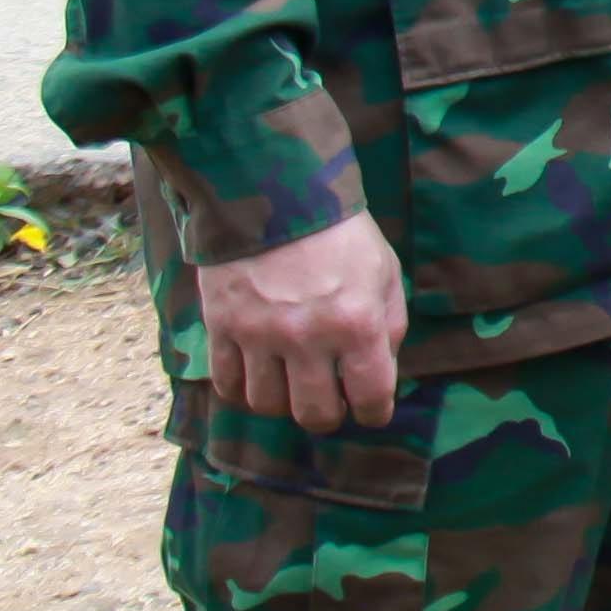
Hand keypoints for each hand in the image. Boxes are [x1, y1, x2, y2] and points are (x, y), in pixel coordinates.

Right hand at [196, 212, 405, 431]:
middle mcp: (307, 337)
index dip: (373, 413)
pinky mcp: (222, 327)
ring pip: (267, 404)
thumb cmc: (342, 236)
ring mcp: (260, 335)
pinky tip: (256, 378)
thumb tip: (381, 372)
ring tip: (292, 386)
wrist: (277, 195)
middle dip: (327, 416)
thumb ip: (388, 327)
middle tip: (329, 402)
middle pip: (314, 413)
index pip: (369, 397)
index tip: (370, 411)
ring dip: (283, 403)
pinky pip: (226, 384)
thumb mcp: (386, 275)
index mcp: (357, 324)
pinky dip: (242, 390)